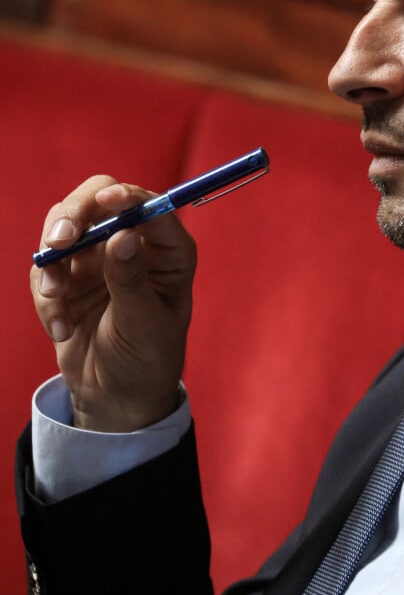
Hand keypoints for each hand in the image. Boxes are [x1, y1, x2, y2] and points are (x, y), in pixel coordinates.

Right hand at [30, 176, 196, 431]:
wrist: (117, 397)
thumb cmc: (147, 359)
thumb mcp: (144, 324)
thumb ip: (131, 280)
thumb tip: (124, 235)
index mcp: (167, 250)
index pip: (148, 205)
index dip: (127, 196)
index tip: (107, 200)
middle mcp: (132, 242)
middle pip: (97, 200)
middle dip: (74, 214)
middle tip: (58, 241)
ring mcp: (97, 256)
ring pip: (63, 225)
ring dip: (52, 258)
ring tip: (56, 297)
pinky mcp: (68, 275)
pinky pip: (45, 267)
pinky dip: (47, 296)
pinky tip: (62, 328)